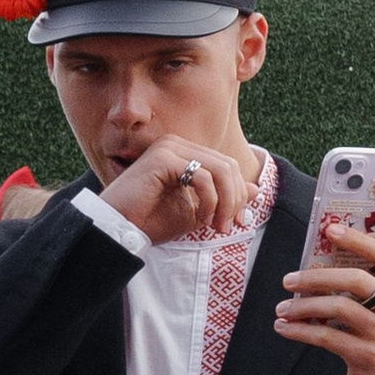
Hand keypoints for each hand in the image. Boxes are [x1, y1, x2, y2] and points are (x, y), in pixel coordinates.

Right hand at [101, 136, 255, 246]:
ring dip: (225, 202)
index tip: (237, 222)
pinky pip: (202, 176)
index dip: (238, 195)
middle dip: (235, 199)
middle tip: (227, 226)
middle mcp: (176, 145)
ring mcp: (169, 148)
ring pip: (220, 169)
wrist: (118, 229)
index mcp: (183, 153)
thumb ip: (224, 198)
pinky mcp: (162, 158)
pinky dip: (210, 200)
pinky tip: (201, 218)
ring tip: (217, 225)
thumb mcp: (198, 211)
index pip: (226, 166)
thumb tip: (255, 189)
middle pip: (228, 166)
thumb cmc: (151, 221)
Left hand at [276, 220, 374, 374]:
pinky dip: (301, 331)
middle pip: (357, 280)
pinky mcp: (367, 356)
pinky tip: (285, 328)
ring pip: (338, 308)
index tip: (330, 230)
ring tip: (282, 309)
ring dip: (303, 306)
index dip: (358, 240)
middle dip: (317, 277)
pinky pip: (327, 337)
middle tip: (289, 279)